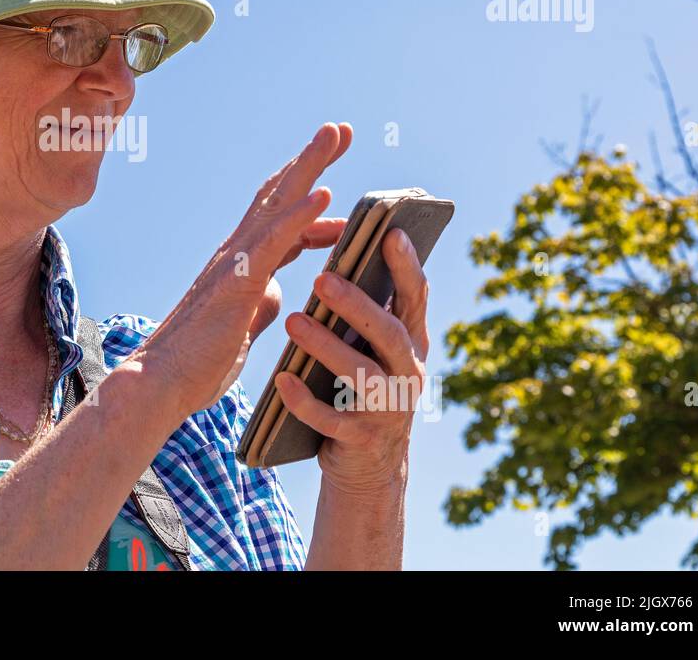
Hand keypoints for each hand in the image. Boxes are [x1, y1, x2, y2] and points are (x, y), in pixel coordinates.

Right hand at [142, 122, 352, 419]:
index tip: (339, 192)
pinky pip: (273, 241)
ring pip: (276, 202)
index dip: (309, 202)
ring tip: (335, 134)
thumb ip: (262, 304)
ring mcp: (234, 263)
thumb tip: (280, 292)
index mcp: (242, 266)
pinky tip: (323, 194)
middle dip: (311, 160)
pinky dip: (299, 214)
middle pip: (278, 194)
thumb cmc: (198, 364)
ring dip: (308, 166)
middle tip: (341, 129)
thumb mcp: (244, 327)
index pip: (281, 222)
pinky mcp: (235, 282)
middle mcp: (236, 253)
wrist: (162, 384)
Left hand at [274, 227, 430, 492]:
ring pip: (361, 375)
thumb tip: (354, 253)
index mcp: (411, 342)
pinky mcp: (360, 439)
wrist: (366, 464)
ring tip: (292, 322)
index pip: (414, 298)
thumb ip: (371, 310)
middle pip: (389, 334)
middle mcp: (408, 373)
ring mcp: (388, 409)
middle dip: (357, 306)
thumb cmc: (363, 387)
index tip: (391, 232)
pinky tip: (282, 381)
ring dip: (327, 347)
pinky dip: (305, 401)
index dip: (407, 266)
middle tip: (322, 279)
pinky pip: (330, 420)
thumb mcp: (375, 348)